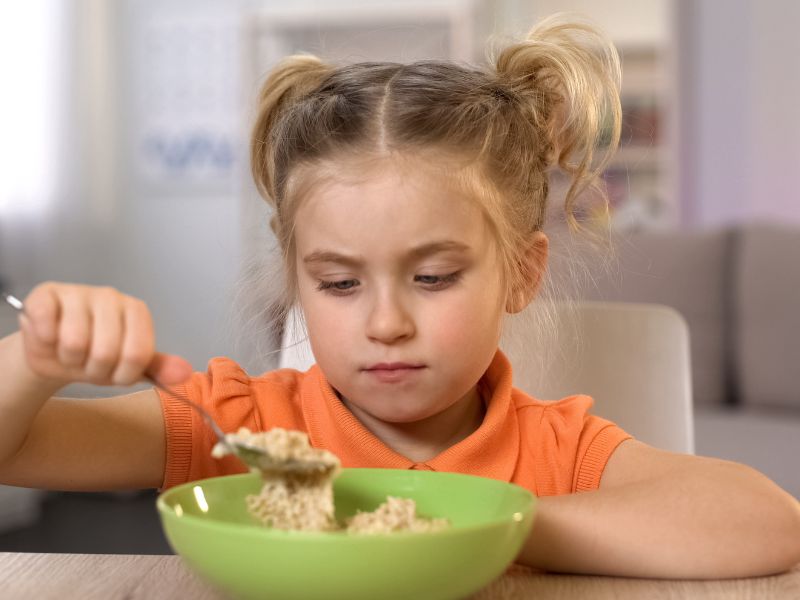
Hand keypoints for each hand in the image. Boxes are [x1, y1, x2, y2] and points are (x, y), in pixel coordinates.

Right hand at [17, 282, 191, 386]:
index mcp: (136, 311)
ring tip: (69, 351)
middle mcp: (111, 297)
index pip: (137, 355)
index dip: (121, 374)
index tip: (114, 372)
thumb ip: (157, 368)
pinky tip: (50, 337)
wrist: (54, 352)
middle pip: (106, 351)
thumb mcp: (129, 366)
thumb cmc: (94, 356)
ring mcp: (78, 292)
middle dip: (94, 370)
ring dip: (68, 359)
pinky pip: (47, 327)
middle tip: (88, 362)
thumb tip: (185, 373)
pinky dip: (46, 342)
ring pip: (74, 342)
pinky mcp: (46, 294)